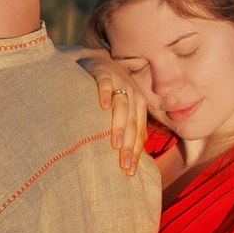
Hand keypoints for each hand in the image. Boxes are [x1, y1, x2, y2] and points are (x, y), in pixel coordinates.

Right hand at [77, 48, 149, 177]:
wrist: (94, 60)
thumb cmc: (107, 91)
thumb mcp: (120, 108)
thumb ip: (126, 126)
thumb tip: (128, 158)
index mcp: (138, 104)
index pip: (139, 131)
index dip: (135, 152)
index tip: (129, 172)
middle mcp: (132, 93)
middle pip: (132, 122)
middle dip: (129, 145)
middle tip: (123, 165)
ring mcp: (118, 81)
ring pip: (122, 105)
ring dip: (119, 125)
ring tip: (116, 144)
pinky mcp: (102, 71)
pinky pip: (104, 84)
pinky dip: (104, 94)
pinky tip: (102, 107)